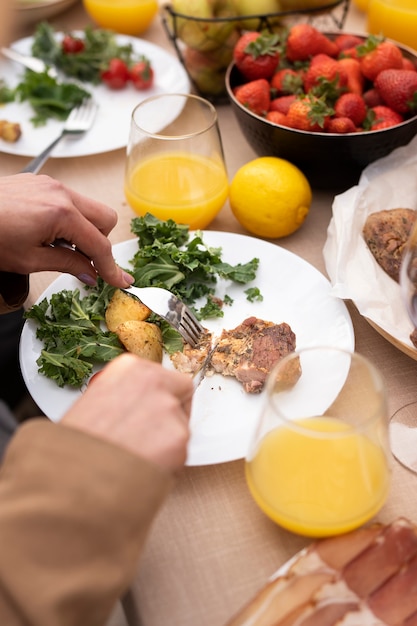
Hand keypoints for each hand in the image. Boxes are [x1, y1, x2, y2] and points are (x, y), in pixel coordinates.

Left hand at [0, 173, 133, 287]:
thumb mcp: (30, 260)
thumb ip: (67, 264)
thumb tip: (90, 273)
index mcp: (61, 213)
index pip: (99, 245)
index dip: (110, 267)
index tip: (120, 281)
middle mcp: (61, 193)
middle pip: (104, 219)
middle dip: (100, 242)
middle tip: (83, 260)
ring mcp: (51, 184)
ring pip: (89, 208)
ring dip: (84, 230)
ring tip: (59, 246)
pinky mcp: (41, 182)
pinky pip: (70, 200)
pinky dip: (69, 219)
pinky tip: (48, 232)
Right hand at [61, 354, 193, 472]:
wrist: (71, 477)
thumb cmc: (74, 445)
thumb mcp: (94, 402)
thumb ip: (123, 397)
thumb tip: (138, 409)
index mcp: (129, 367)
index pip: (162, 376)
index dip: (158, 397)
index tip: (150, 411)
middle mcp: (153, 380)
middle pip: (181, 393)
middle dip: (173, 413)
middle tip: (152, 436)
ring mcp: (168, 408)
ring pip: (182, 426)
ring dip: (167, 442)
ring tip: (136, 457)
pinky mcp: (179, 438)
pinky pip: (181, 452)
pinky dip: (168, 464)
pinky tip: (141, 468)